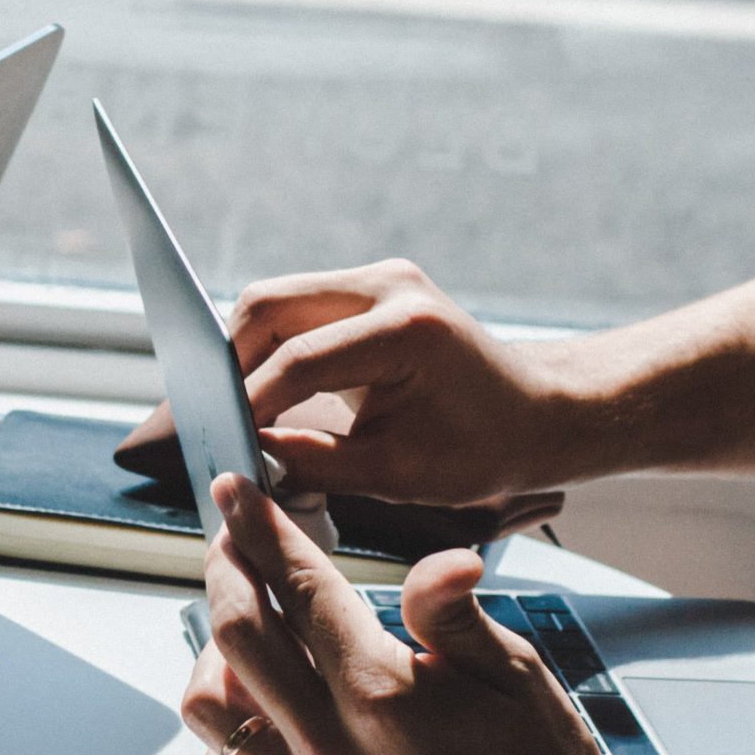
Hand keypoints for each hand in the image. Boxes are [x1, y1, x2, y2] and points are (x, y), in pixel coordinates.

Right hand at [118, 260, 583, 506]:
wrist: (540, 413)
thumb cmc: (485, 449)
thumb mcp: (398, 474)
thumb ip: (315, 462)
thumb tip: (247, 457)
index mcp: (405, 330)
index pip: (298, 361)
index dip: (248, 405)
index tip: (222, 444)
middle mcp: (389, 286)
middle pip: (269, 305)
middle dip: (230, 363)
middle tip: (214, 418)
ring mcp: (379, 279)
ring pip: (274, 301)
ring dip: (246, 351)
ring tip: (235, 408)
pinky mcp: (371, 288)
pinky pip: (297, 307)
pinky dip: (271, 346)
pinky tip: (264, 391)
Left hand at [180, 473, 662, 754]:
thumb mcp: (516, 674)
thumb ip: (453, 612)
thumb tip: (439, 558)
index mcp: (384, 696)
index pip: (298, 588)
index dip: (260, 529)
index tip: (237, 493)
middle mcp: (332, 751)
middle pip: (235, 636)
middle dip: (225, 572)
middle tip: (232, 547)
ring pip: (209, 710)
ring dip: (215, 657)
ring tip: (246, 635)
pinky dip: (224, 736)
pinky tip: (258, 714)